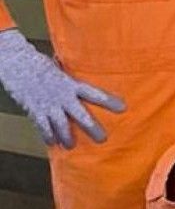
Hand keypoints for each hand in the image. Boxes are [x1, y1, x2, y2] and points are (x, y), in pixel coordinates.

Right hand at [0, 28, 125, 148]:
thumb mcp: (62, 70)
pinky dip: (47, 135)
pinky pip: (42, 126)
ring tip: (71, 146)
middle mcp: (62, 96)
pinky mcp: (35, 109)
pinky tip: (52, 143)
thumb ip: (73, 81)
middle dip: (92, 128)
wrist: (16, 63)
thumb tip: (88, 85)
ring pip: (61, 125)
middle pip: (81, 115)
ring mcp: (48, 104)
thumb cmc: (41, 65)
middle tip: (102, 139)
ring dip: (67, 137)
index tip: (123, 108)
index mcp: (71, 84)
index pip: (94, 93)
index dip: (108, 101)